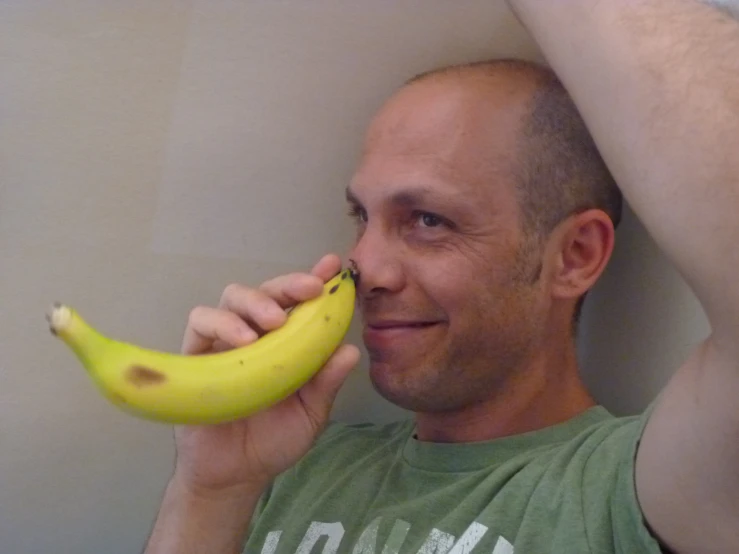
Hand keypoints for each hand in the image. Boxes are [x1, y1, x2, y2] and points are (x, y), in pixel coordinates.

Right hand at [171, 253, 359, 496]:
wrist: (235, 475)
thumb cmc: (275, 439)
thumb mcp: (311, 413)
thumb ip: (326, 382)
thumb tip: (350, 350)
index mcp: (286, 342)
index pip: (300, 303)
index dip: (315, 280)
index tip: (333, 266)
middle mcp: (256, 334)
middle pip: (267, 291)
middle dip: (289, 284)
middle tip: (310, 290)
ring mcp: (224, 341)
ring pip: (232, 297)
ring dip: (256, 301)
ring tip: (275, 321)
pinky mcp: (196, 355)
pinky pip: (201, 323)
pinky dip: (221, 323)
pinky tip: (243, 341)